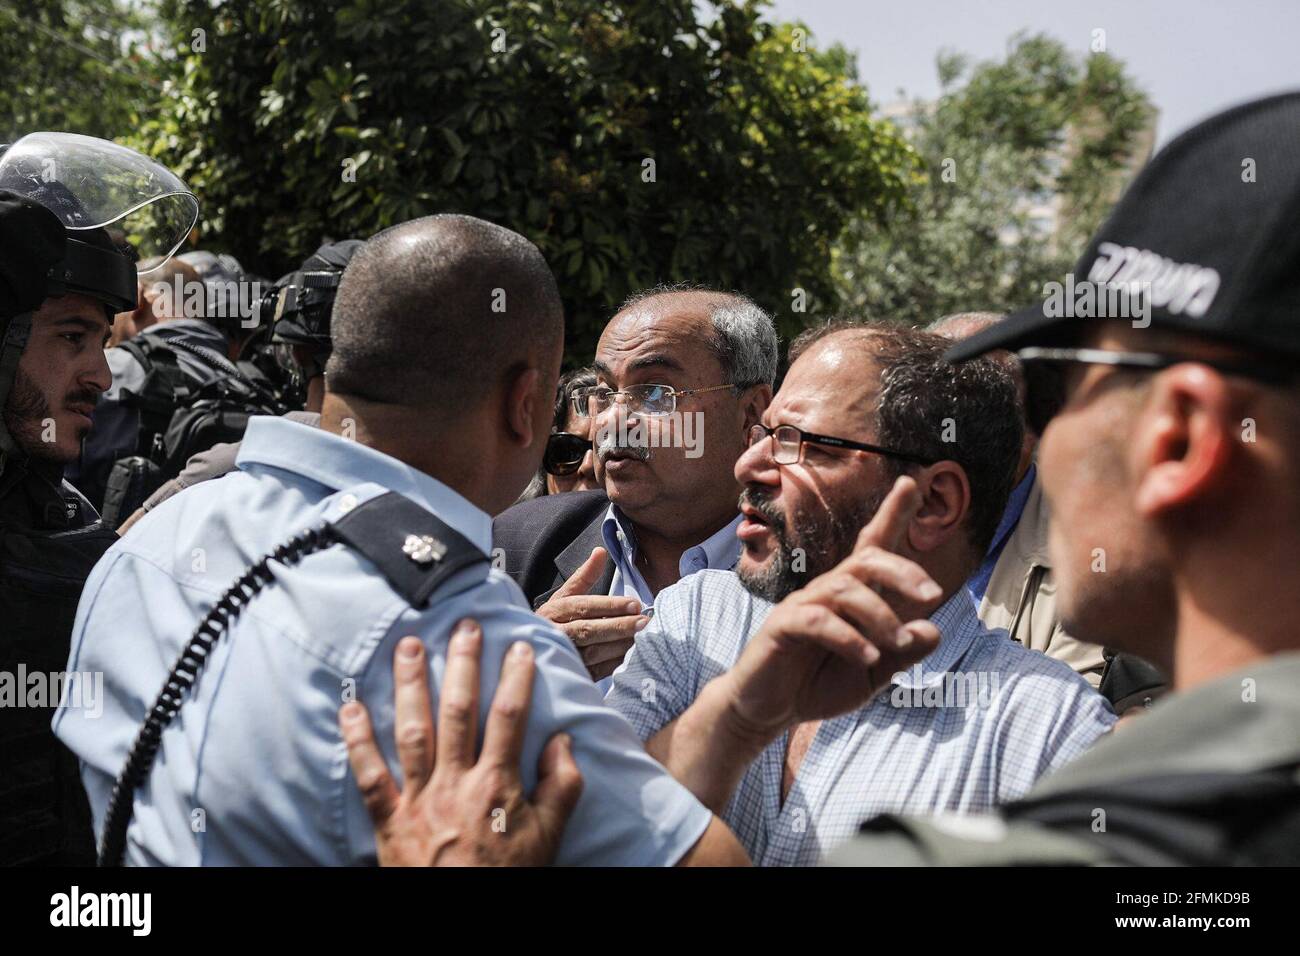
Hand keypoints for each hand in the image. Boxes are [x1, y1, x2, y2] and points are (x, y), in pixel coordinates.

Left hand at [339, 620, 583, 865]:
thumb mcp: (549, 837)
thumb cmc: (507, 877)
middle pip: (458, 711)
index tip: (520, 645)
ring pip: (412, 731)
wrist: (459, 920)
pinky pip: (369, 775)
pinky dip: (356, 741)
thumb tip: (561, 742)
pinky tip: (349, 707)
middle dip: (462, 664)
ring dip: (410, 685)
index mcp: (497, 784)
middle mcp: (455, 783)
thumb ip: (562, 787)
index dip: (515, 678)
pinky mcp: (388, 819)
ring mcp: (418, 799)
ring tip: (409, 644)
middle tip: (464, 625)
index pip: (509, 717)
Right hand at [536, 547, 647, 679]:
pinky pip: (597, 670)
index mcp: (554, 611)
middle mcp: (555, 633)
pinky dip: (616, 663)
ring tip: (643, 638)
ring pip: (594, 653)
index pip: (584, 606)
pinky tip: (633, 655)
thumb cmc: (554, 619)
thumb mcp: (564, 595)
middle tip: (644, 622)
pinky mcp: (572, 673)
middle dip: (618, 626)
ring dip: (620, 645)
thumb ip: (584, 576)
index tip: (635, 604)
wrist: (532, 648)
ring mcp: (563, 656)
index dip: (610, 605)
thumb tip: (601, 552)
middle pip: (589, 630)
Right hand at [721, 476, 944, 740]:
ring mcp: (803, 605)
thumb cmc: (818, 684)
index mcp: (850, 596)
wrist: (766, 710)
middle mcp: (827, 591)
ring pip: (845, 589)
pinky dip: (848, 637)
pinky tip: (868, 657)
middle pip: (866, 560)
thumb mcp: (872, 675)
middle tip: (932, 593)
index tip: (911, 482)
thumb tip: (933, 630)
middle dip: (902, 570)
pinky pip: (817, 620)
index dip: (891, 514)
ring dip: (880, 615)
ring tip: (898, 643)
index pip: (872, 546)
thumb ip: (902, 654)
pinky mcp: (783, 626)